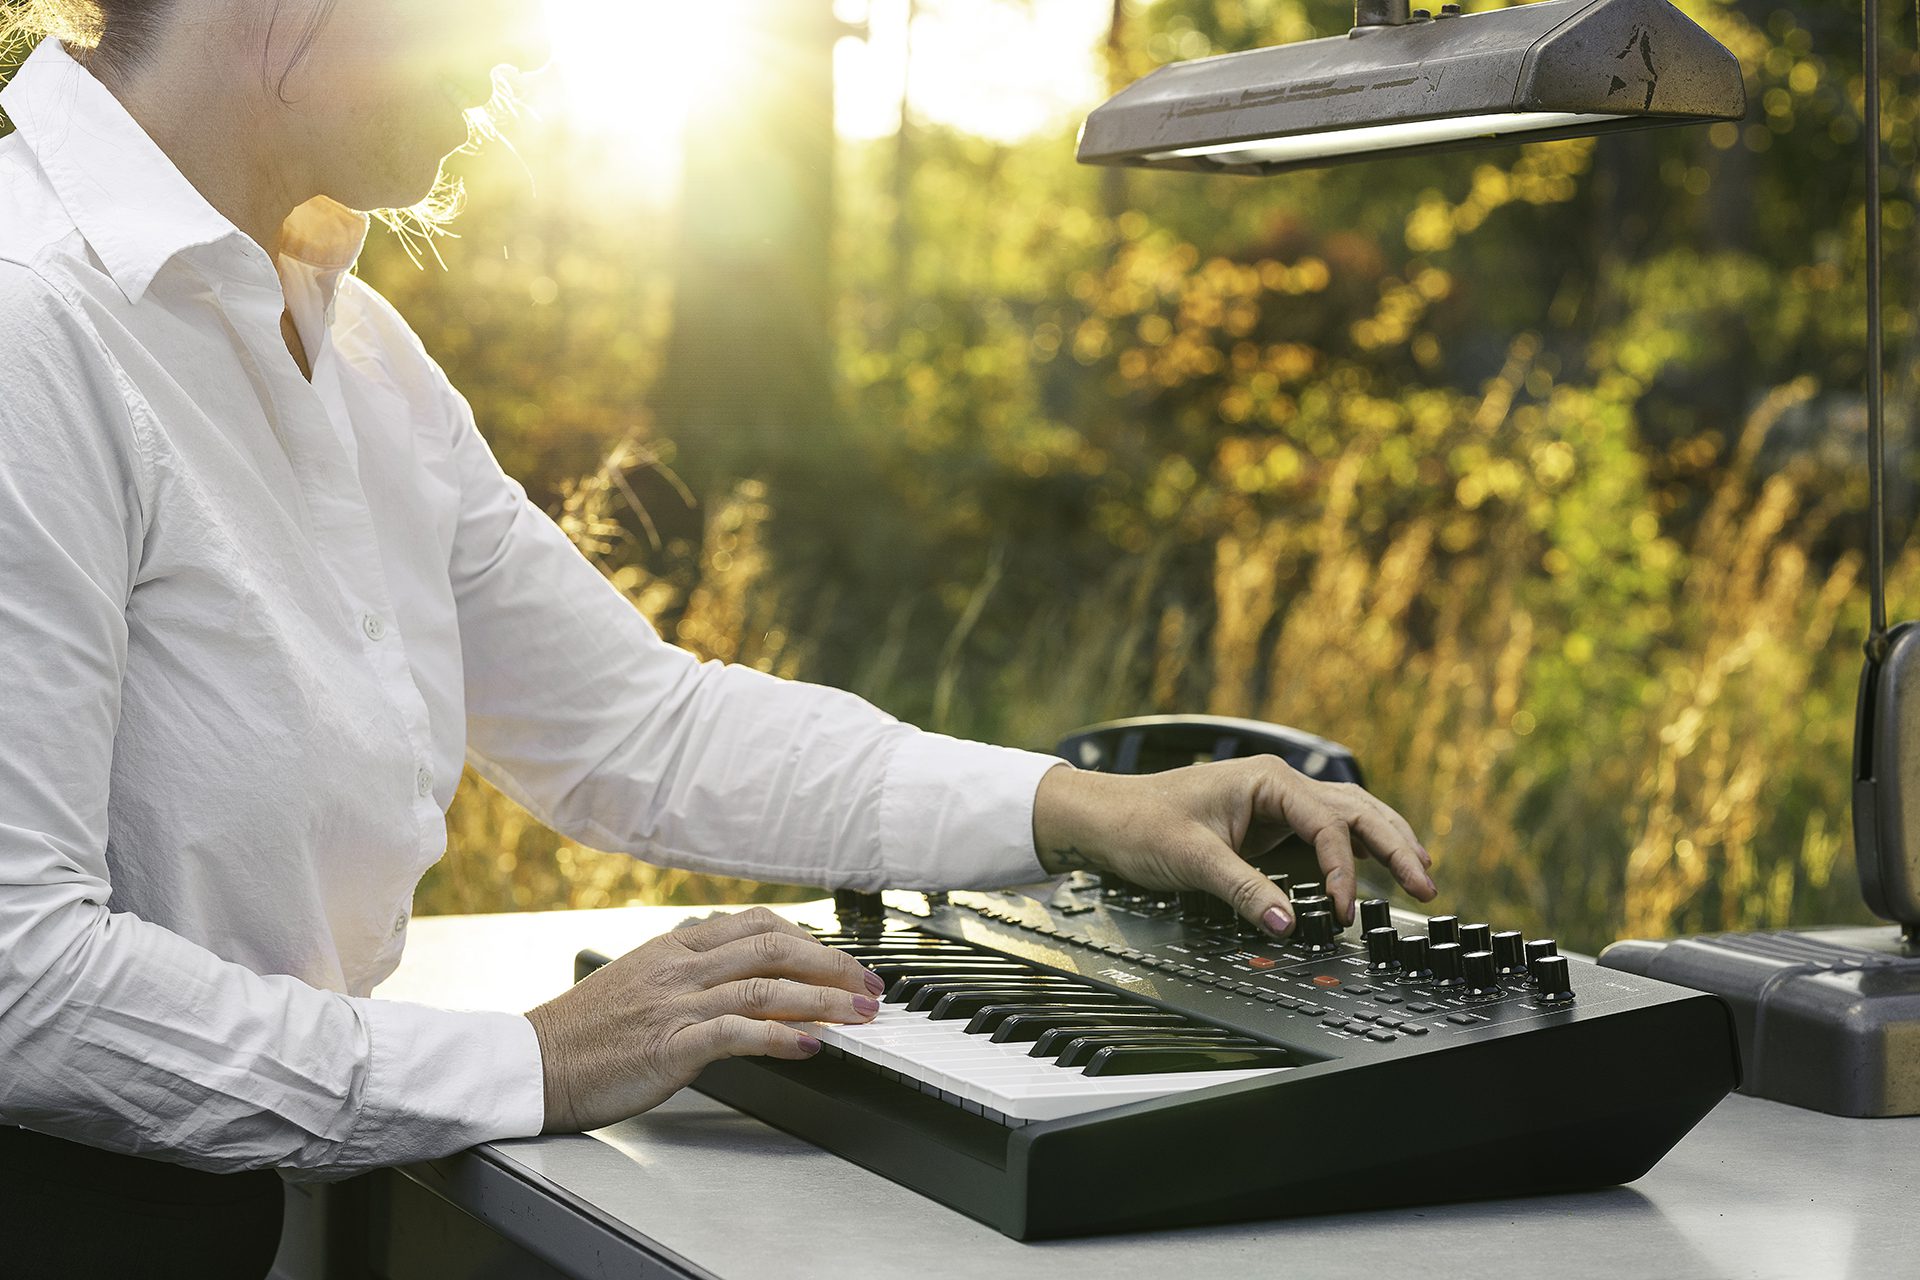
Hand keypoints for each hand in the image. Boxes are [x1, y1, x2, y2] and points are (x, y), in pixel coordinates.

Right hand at [524, 907, 883, 1131]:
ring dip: (823, 999)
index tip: (843, 959)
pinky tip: (812, 1044)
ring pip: (764, 984)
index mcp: (674, 946)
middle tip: (870, 986)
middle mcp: (679, 966)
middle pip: (773, 946)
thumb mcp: (645, 985)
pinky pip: (737, 1032)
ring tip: (860, 1015)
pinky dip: (782, 1035)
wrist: (534, 1064)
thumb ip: (697, 976)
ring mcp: (675, 1003)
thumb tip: (760, 985)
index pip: (757, 923)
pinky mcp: (670, 1045)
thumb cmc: (588, 1033)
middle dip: (832, 964)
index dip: (810, 937)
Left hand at [1030, 758, 1434, 936]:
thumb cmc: (1138, 823)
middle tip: (1427, 883)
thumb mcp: (1191, 859)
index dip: (1342, 869)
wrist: (1102, 817)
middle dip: (1394, 844)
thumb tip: (1289, 926)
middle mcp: (1278, 785)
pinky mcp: (1269, 827)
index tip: (1342, 911)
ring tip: (1420, 872)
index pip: (1327, 823)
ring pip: (1348, 817)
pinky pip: (1325, 834)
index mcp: (1265, 780)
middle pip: (1354, 810)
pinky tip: (1377, 867)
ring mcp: (1276, 804)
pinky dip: (1355, 851)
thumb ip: (1244, 891)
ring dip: (1384, 843)